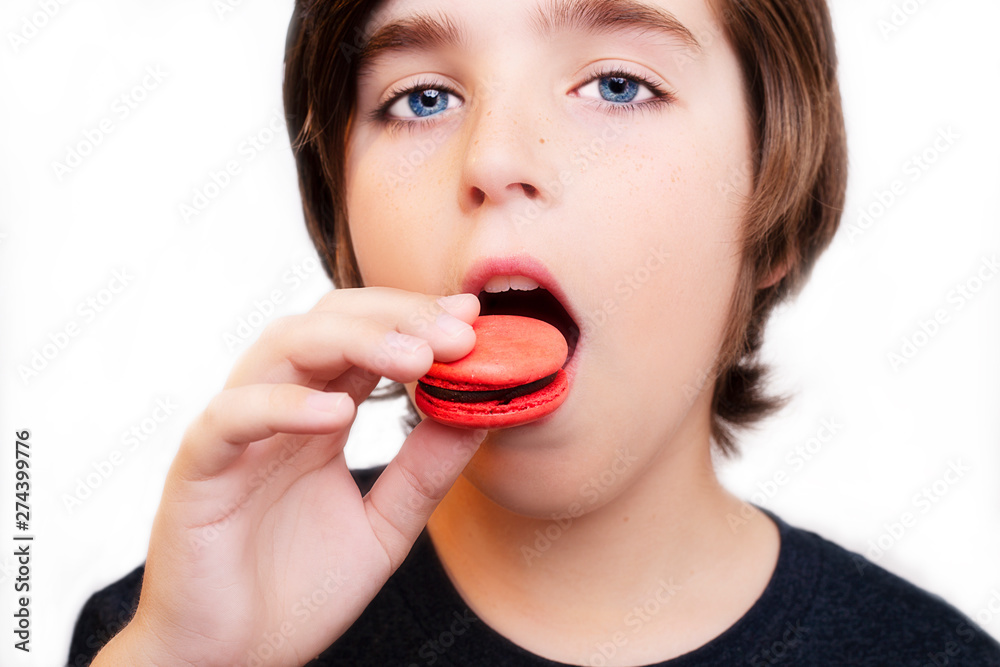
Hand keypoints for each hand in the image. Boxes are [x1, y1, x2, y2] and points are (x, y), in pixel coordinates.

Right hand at [94, 288, 484, 666]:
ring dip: (353, 342)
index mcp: (322, 416)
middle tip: (458, 333)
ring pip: (283, 348)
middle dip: (398, 318)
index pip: (367, 337)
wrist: (233, 658)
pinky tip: (336, 413)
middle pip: (329, 323)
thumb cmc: (299, 591)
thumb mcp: (385, 527)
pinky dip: (283, 405)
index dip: (417, 319)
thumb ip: (425, 472)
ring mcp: (238, 433)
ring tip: (416, 357)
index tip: (474, 318)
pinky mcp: (198, 469)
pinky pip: (231, 417)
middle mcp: (279, 409)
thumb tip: (483, 414)